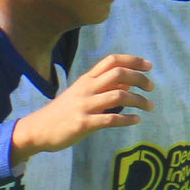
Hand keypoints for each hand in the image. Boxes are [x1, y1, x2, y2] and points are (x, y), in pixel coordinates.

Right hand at [11, 55, 150, 160]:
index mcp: (86, 79)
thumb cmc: (63, 112)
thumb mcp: (80, 93)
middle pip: (119, 74)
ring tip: (150, 106)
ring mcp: (85, 106)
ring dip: (139, 100)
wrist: (38, 129)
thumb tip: (129, 85)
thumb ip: (102, 87)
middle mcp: (86, 89)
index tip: (149, 66)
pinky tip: (136, 120)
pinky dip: (127, 119)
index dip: (133, 60)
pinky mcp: (83, 124)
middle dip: (140, 78)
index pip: (112, 61)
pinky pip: (110, 120)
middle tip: (151, 87)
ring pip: (118, 95)